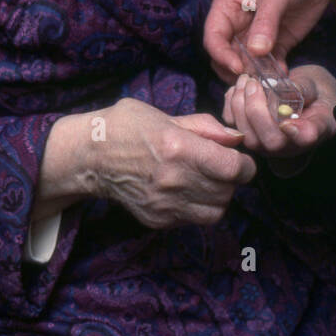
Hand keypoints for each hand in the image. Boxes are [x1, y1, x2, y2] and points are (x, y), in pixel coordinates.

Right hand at [91, 98, 256, 229]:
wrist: (89, 157)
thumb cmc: (126, 126)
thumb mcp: (165, 115)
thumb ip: (204, 127)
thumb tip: (236, 139)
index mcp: (178, 147)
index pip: (233, 168)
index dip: (246, 165)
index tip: (242, 159)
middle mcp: (173, 180)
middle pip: (227, 191)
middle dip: (233, 180)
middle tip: (225, 168)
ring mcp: (164, 204)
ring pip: (215, 212)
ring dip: (220, 197)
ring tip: (209, 181)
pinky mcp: (157, 219)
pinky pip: (192, 219)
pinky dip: (199, 207)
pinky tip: (188, 190)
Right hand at [203, 0, 335, 82]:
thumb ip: (265, 22)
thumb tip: (255, 52)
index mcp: (227, 6)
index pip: (213, 37)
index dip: (221, 55)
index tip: (238, 67)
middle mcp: (238, 23)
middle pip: (226, 56)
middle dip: (236, 70)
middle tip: (253, 80)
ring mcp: (258, 34)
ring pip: (246, 63)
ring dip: (255, 75)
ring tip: (269, 81)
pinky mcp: (278, 41)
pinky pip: (269, 63)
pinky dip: (274, 72)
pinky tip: (283, 75)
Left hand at [222, 64, 335, 172]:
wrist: (303, 96)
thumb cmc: (312, 91)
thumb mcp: (314, 85)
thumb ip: (303, 88)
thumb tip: (287, 89)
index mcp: (313, 129)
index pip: (306, 138)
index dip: (297, 133)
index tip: (287, 123)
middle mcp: (290, 144)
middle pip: (271, 141)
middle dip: (256, 110)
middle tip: (254, 83)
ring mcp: (268, 145)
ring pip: (249, 137)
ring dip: (240, 105)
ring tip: (246, 80)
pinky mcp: (250, 137)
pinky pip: (233, 127)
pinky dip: (231, 105)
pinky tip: (238, 88)